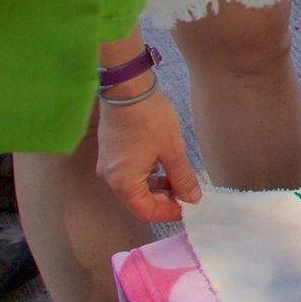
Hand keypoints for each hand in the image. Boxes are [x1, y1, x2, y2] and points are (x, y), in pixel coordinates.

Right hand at [96, 88, 201, 223]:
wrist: (127, 89)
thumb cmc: (149, 119)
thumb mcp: (172, 150)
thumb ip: (183, 177)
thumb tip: (192, 198)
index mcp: (123, 183)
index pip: (146, 211)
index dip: (168, 212)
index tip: (189, 206)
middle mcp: (111, 178)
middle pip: (139, 201)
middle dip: (164, 199)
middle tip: (188, 191)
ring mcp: (108, 165)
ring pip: (135, 186)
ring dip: (158, 185)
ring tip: (180, 176)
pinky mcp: (111, 153)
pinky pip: (130, 173)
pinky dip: (148, 173)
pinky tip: (164, 164)